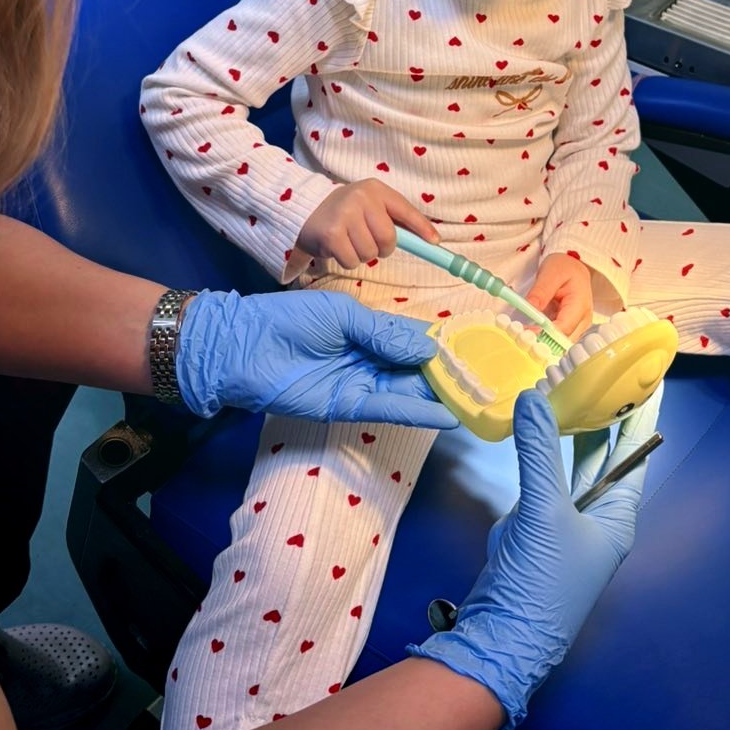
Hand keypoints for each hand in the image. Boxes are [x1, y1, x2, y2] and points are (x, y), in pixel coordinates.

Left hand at [175, 288, 456, 428]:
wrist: (244, 346)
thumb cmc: (288, 319)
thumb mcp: (342, 314)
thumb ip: (385, 333)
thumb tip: (429, 348)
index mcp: (367, 330)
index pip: (411, 338)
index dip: (440, 343)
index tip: (474, 348)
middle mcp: (368, 358)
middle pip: (414, 368)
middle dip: (447, 373)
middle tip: (485, 380)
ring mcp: (359, 383)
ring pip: (407, 390)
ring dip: (439, 396)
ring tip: (475, 399)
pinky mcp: (347, 407)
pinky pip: (388, 409)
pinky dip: (417, 412)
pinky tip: (445, 414)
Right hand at [296, 179, 439, 269]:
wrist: (305, 210)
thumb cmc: (346, 211)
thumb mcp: (370, 206)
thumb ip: (396, 219)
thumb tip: (431, 241)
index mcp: (375, 189)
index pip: (405, 209)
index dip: (422, 228)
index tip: (435, 243)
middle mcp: (361, 198)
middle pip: (388, 239)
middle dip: (382, 248)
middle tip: (369, 243)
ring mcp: (345, 215)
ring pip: (370, 253)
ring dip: (362, 255)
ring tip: (349, 242)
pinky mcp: (331, 234)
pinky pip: (352, 261)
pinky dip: (348, 260)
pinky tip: (338, 247)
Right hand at [408, 385, 661, 729]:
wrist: (502, 634)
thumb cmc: (542, 580)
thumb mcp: (543, 511)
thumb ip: (537, 451)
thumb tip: (531, 396)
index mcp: (617, 516)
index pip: (634, 454)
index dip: (639, 415)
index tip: (645, 376)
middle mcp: (598, 516)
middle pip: (605, 456)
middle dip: (600, 416)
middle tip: (596, 368)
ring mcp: (566, 523)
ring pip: (571, 465)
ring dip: (568, 431)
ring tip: (567, 386)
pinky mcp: (536, 528)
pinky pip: (543, 479)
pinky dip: (539, 452)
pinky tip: (533, 427)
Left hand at [526, 252, 593, 342]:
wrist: (572, 268)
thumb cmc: (564, 268)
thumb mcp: (550, 273)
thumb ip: (540, 291)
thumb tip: (529, 308)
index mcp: (580, 305)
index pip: (563, 327)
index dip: (545, 334)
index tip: (526, 333)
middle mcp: (583, 320)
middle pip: (563, 340)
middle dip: (542, 340)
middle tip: (521, 336)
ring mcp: (578, 327)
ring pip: (560, 343)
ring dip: (542, 340)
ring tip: (524, 334)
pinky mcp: (570, 329)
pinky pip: (557, 338)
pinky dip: (544, 337)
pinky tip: (531, 332)